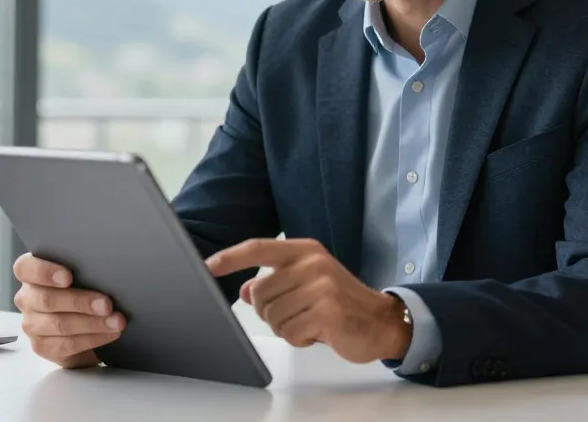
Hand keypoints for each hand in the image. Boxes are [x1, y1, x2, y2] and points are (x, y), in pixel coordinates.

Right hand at [12, 253, 125, 367]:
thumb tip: (107, 268)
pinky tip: (110, 333)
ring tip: (116, 321)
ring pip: (59, 324)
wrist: (86, 319)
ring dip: (92, 323)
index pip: (25, 268)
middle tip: (107, 304)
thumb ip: (84, 267)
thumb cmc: (85, 286)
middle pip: (47, 299)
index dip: (44, 272)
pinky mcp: (42, 346)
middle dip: (80, 302)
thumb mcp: (83, 272)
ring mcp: (32, 324)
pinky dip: (92, 338)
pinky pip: (66, 345)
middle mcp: (27, 298)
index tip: (68, 276)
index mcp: (31, 273)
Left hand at [206, 238, 409, 363]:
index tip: (206, 266)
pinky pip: (289, 331)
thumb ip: (275, 282)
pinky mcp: (327, 311)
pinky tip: (318, 332)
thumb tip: (244, 289)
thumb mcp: (306, 283)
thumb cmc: (339, 301)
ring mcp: (321, 286)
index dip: (229, 257)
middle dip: (269, 312)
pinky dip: (299, 338)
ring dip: (286, 327)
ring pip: (272, 316)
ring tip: (309, 321)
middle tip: (296, 313)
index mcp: (304, 250)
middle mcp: (312, 262)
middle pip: (259, 293)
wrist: (380, 320)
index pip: (257, 248)